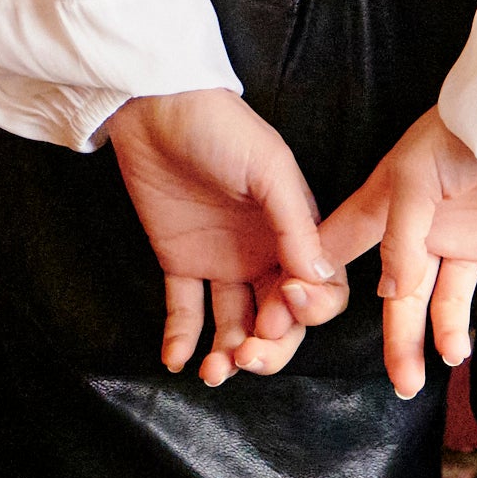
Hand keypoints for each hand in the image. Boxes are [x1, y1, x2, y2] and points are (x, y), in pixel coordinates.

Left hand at [105, 88, 350, 385]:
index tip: (281, 308)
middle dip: (268, 348)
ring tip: (211, 370)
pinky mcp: (180, 261)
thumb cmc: (222, 127)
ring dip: (228, 355)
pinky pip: (186, 311)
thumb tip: (321, 279)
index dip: (307, 311)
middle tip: (244, 355)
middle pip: (279, 321)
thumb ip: (295, 224)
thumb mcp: (269, 167)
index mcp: (294, 230)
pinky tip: (177, 358)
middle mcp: (263, 252)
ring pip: (235, 325)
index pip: (318, 291)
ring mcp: (222, 260)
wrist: (155, 106)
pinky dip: (182, 340)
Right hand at [316, 105, 476, 398]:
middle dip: (401, 340)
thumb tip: (392, 294)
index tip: (303, 316)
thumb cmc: (462, 134)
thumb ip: (399, 238)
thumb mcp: (414, 177)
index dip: (325, 278)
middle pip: (404, 295)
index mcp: (391, 203)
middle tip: (403, 384)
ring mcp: (469, 236)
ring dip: (449, 333)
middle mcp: (425, 227)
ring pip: (451, 301)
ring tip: (453, 353)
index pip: (348, 245)